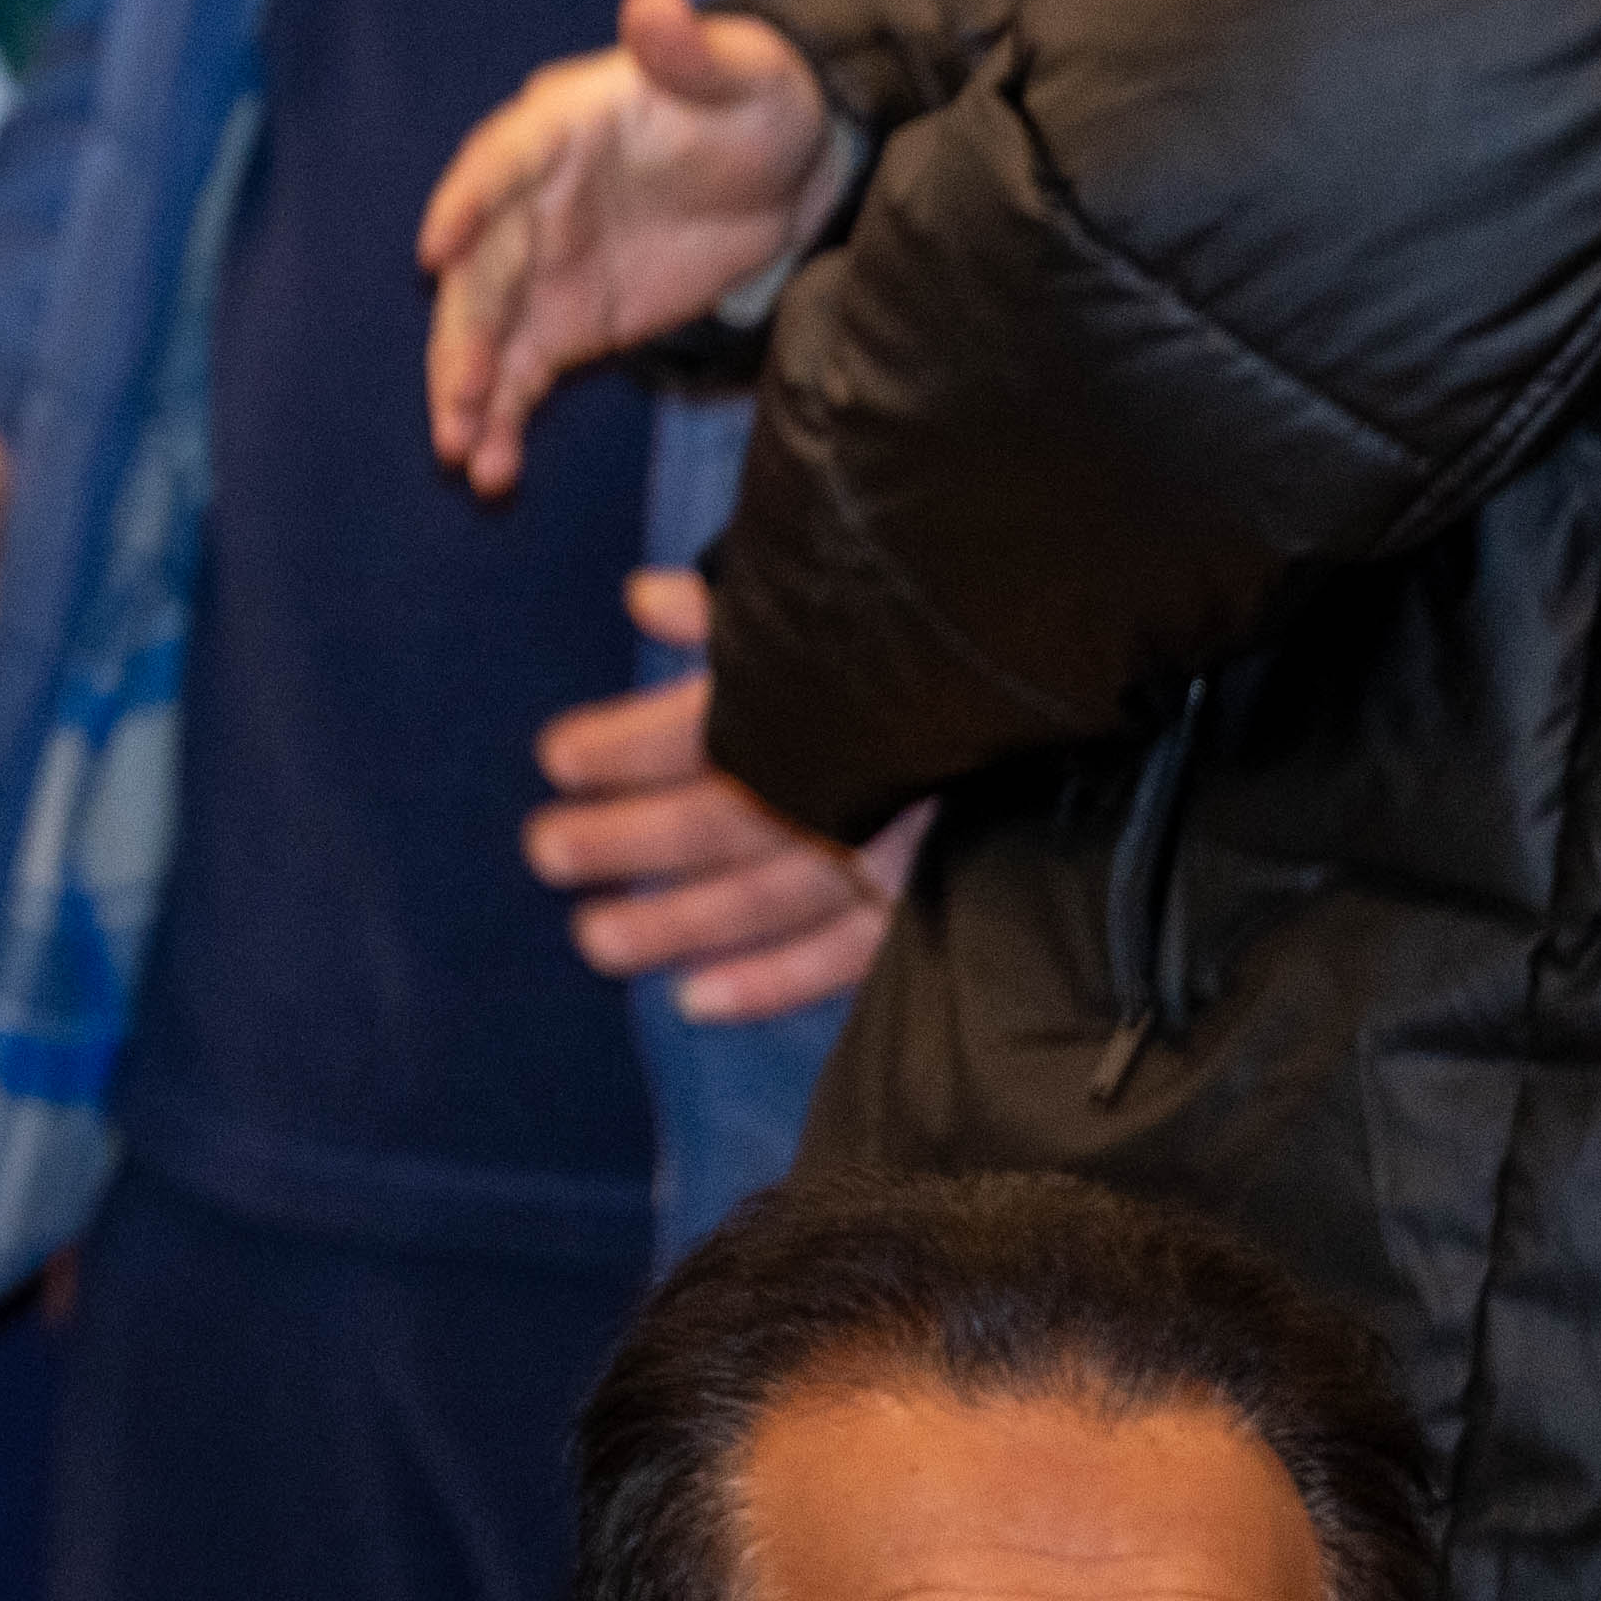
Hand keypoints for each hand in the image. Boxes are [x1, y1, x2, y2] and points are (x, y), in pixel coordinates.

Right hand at [420, 0, 840, 489]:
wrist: (787, 163)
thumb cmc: (757, 98)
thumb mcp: (742, 70)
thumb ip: (692, 49)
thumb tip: (654, 3)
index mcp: (558, 127)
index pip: (500, 162)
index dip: (468, 203)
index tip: (436, 251)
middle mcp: (532, 201)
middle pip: (481, 268)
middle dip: (463, 332)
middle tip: (458, 393)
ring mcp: (543, 267)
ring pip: (487, 332)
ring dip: (467, 390)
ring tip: (462, 451)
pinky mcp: (568, 321)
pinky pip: (520, 376)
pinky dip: (502, 421)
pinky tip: (493, 473)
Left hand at [526, 569, 923, 1020]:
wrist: (1053, 679)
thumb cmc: (922, 638)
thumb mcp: (829, 602)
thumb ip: (733, 611)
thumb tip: (644, 599)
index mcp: (816, 700)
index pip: (702, 728)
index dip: (624, 746)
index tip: (555, 759)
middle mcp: (845, 782)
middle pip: (719, 818)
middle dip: (627, 840)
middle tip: (546, 854)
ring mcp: (887, 852)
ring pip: (765, 899)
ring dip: (676, 924)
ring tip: (594, 941)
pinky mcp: (925, 903)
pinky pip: (841, 956)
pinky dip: (769, 983)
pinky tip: (693, 1001)